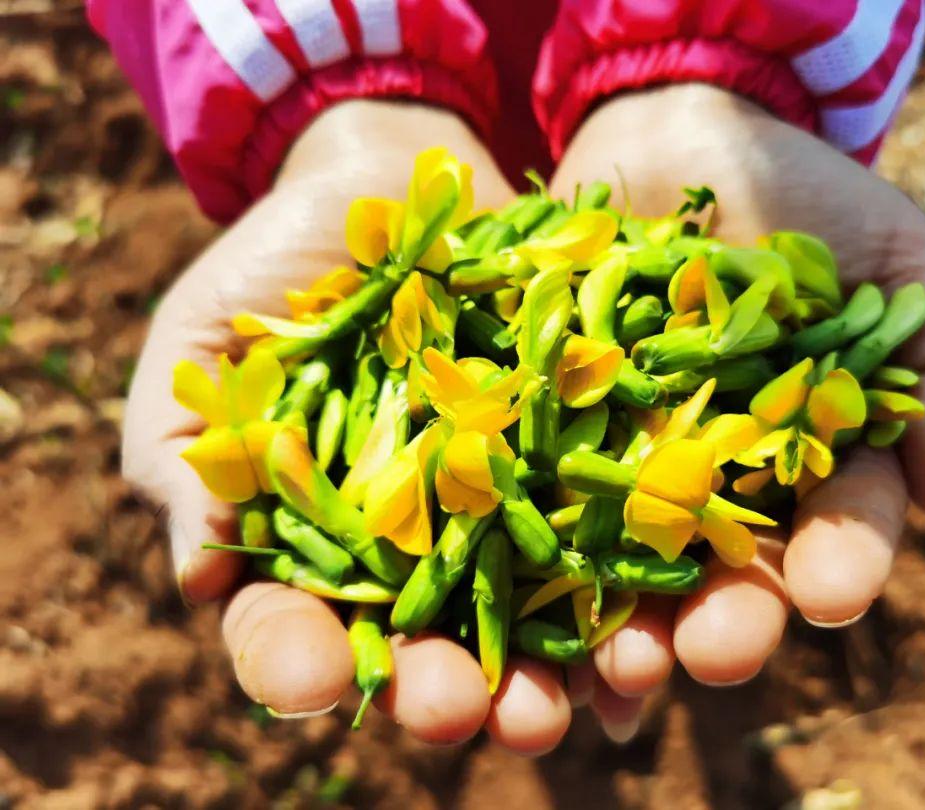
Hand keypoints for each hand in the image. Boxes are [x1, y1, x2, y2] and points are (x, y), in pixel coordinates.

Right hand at [123, 101, 573, 752]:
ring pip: (536, 618)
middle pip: (429, 647)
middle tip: (461, 712)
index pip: (294, 626)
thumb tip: (198, 575)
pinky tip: (652, 636)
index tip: (313, 678)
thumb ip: (187, 457)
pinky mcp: (586, 459)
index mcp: (317, 543)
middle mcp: (420, 549)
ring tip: (572, 702)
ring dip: (556, 673)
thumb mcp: (205, 348)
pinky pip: (616, 534)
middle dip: (445, 689)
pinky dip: (638, 588)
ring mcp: (509, 508)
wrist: (390, 183)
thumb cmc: (278, 270)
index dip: (297, 660)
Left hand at [546, 84, 924, 737]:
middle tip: (706, 655)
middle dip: (716, 622)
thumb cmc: (800, 194)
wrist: (676, 129)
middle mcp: (715, 485)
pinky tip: (508, 631)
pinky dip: (512, 573)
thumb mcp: (893, 260)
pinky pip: (523, 511)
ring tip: (600, 683)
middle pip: (720, 576)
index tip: (829, 589)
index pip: (835, 527)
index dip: (838, 562)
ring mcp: (621, 466)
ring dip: (607, 636)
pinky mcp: (540, 436)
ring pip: (617, 573)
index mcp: (808, 460)